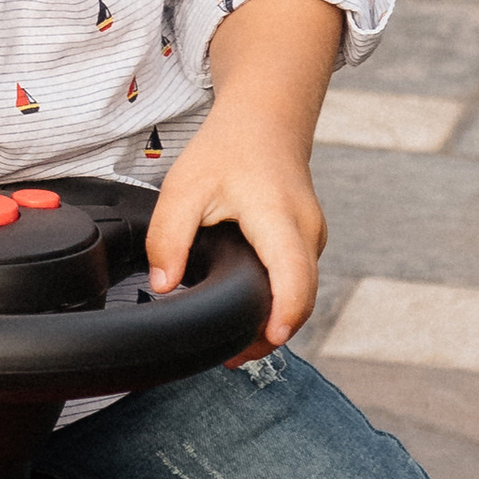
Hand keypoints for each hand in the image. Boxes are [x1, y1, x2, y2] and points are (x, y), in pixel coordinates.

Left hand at [143, 108, 325, 349]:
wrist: (266, 119)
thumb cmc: (228, 149)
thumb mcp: (184, 187)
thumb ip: (169, 237)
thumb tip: (164, 286)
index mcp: (278, 218)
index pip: (293, 277)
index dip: (283, 315)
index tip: (265, 340)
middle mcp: (306, 232)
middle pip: (301, 298)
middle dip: (270, 334)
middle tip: (230, 359)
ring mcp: (313, 239)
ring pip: (302, 294)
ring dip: (274, 321)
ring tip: (234, 346)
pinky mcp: (308, 243)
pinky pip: (299, 282)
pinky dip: (279, 302)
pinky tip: (249, 315)